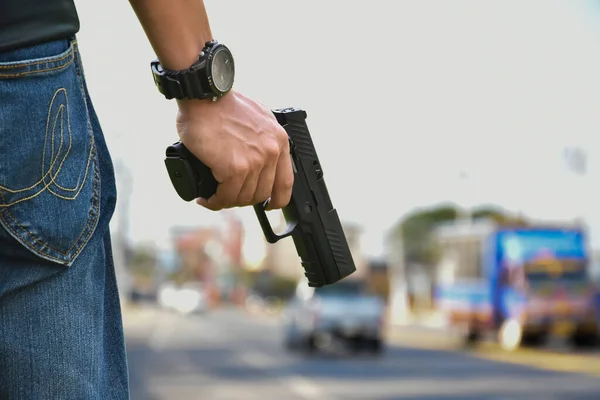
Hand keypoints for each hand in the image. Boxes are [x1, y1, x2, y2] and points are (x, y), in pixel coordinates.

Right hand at [175, 90, 293, 210]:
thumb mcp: (257, 118)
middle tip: (226, 195)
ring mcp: (255, 161)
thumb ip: (262, 139)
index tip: (270, 206)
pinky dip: (214, 201)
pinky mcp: (235, 167)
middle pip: (261, 194)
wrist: (205, 95)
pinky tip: (206, 198)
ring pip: (243, 197)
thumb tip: (255, 157)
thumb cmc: (222, 104)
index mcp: (279, 141)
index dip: (278, 199)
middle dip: (242, 199)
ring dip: (226, 201)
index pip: (286, 182)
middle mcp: (271, 152)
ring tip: (213, 196)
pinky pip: (226, 196)